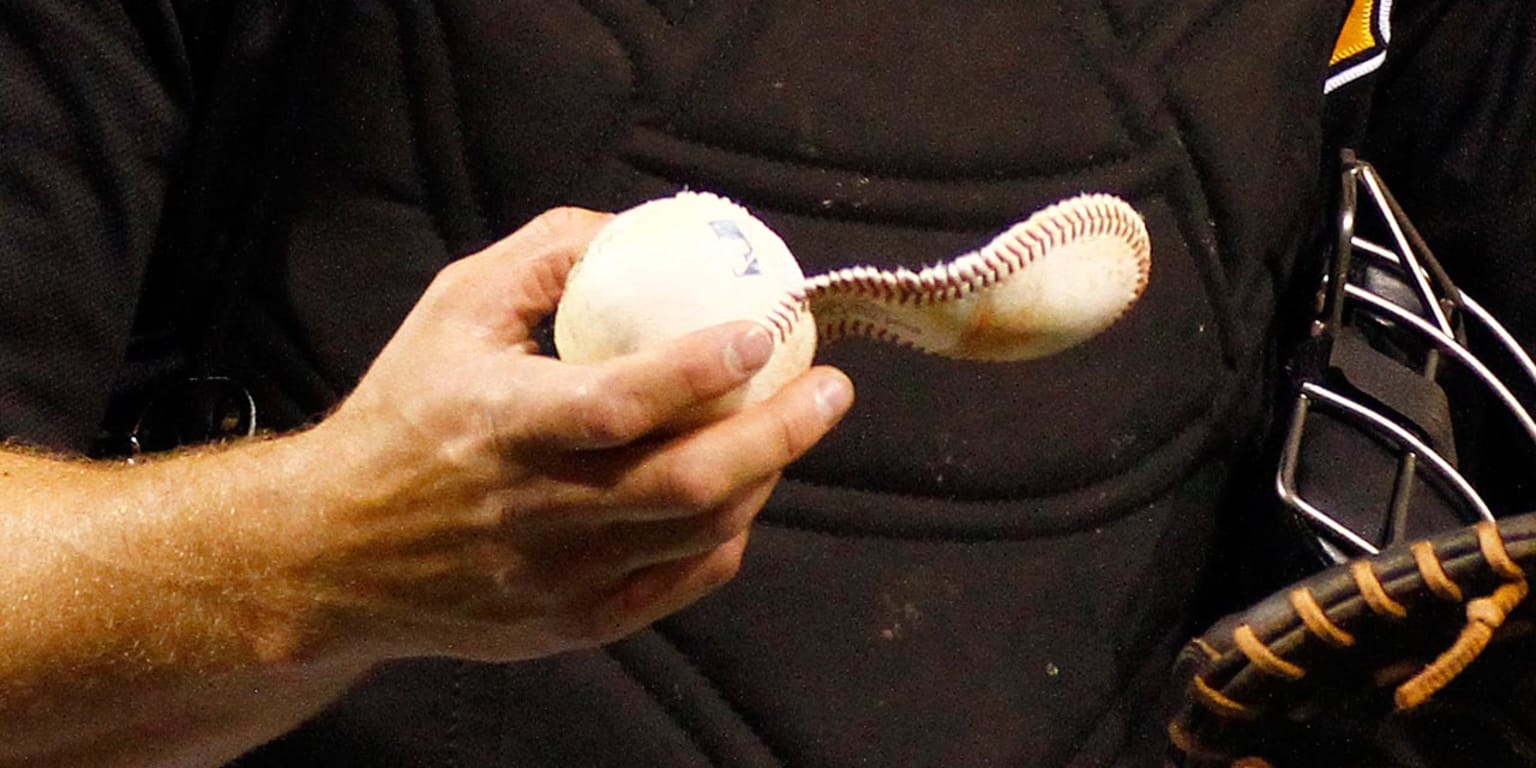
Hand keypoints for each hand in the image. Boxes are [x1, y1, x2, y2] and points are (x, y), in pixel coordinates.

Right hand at [291, 207, 853, 663]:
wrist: (336, 551)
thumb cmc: (405, 412)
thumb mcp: (454, 308)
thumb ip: (547, 257)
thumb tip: (642, 229)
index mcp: (501, 425)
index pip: (618, 403)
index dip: (700, 369)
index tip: (764, 330)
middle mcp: (534, 510)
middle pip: (685, 484)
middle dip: (779, 434)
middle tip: (831, 388)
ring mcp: (557, 577)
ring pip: (696, 534)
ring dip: (764, 477)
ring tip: (792, 427)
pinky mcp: (570, 623)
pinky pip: (677, 583)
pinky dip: (726, 537)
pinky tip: (743, 491)